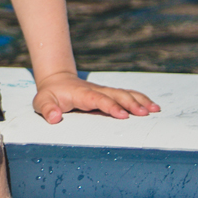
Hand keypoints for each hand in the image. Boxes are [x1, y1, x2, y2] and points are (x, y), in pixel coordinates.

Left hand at [33, 71, 159, 124]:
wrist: (56, 81)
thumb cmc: (50, 95)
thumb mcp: (42, 101)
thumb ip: (46, 109)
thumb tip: (54, 117)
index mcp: (81, 94)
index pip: (98, 99)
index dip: (110, 106)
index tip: (123, 115)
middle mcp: (96, 91)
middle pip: (116, 95)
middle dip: (130, 103)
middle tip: (144, 113)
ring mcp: (104, 91)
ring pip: (124, 94)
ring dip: (139, 101)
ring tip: (155, 110)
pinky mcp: (109, 94)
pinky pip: (127, 95)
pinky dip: (140, 99)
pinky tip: (153, 106)